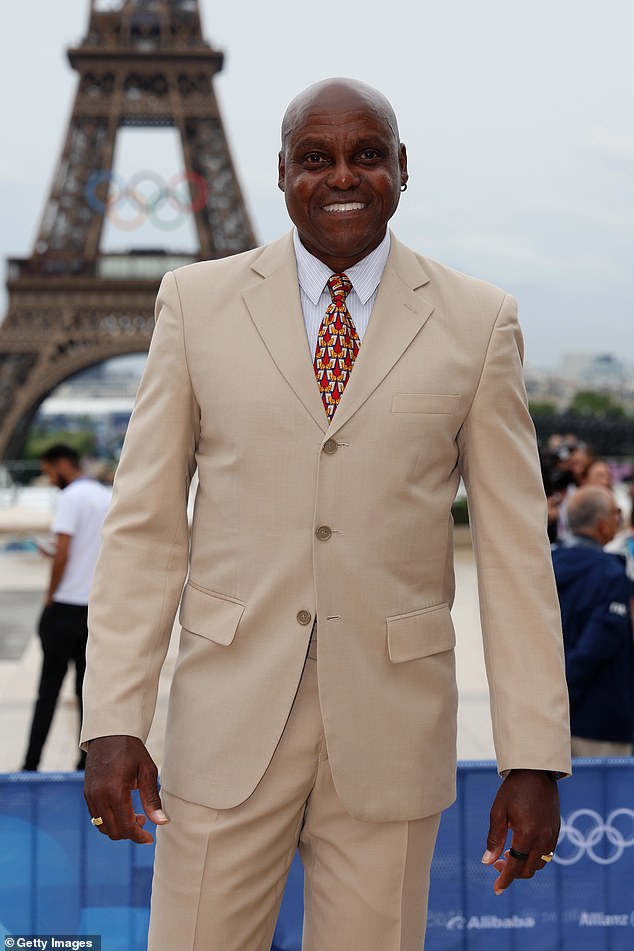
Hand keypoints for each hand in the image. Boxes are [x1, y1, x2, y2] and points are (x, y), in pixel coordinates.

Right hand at [84, 735, 167, 843]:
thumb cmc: (131, 750)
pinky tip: (122, 809)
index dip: (139, 837)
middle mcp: (99, 797)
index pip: (126, 826)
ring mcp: (90, 796)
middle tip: (144, 820)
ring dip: (119, 828)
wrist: (109, 734)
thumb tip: (161, 822)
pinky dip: (109, 820)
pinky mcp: (87, 794)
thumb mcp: (147, 771)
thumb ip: (152, 799)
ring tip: (134, 814)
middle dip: (130, 833)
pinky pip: (96, 817)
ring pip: (103, 827)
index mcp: (115, 792)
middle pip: (113, 831)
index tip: (149, 838)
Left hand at [481, 769, 559, 893]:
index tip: (496, 889)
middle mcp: (543, 838)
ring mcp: (552, 835)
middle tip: (497, 863)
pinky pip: (547, 853)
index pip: (515, 867)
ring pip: (539, 864)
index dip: (505, 880)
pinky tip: (523, 848)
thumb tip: (487, 862)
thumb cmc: (513, 790)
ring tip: (508, 855)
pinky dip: (534, 857)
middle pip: (528, 869)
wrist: (536, 771)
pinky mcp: (556, 830)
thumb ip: (494, 838)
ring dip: (524, 865)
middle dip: (512, 872)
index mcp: (527, 835)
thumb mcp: (498, 812)